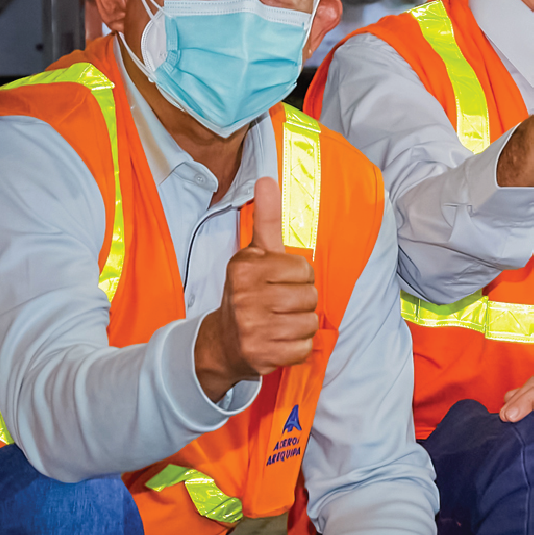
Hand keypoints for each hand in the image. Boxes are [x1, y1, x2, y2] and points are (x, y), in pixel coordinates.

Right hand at [194, 176, 316, 400]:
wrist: (222, 341)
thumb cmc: (248, 292)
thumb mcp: (254, 254)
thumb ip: (266, 218)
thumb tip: (267, 179)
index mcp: (245, 267)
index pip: (305, 270)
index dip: (299, 277)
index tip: (279, 282)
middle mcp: (244, 296)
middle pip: (310, 296)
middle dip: (302, 302)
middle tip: (280, 305)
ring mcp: (251, 327)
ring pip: (310, 322)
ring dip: (301, 325)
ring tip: (279, 322)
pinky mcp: (260, 355)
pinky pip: (304, 348)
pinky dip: (297, 347)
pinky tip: (278, 341)